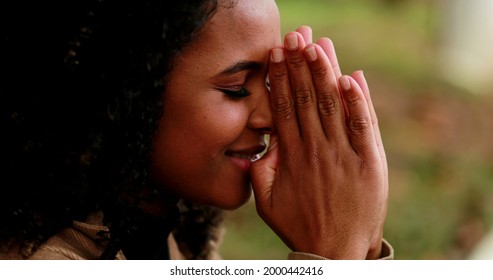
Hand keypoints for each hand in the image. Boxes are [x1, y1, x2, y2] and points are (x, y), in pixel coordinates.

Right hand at [251, 27, 387, 258]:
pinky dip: (359, 102)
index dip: (280, 78)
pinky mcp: (369, 163)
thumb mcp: (266, 202)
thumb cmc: (299, 225)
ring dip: (325, 73)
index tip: (277, 53)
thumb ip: (260, 170)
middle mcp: (316, 150)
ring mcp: (344, 154)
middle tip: (295, 37)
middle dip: (300, 65)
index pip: (283, 107)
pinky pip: (364, 127)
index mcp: (291, 156)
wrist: (334, 251)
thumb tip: (262, 142)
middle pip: (305, 99)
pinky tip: (352, 79)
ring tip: (318, 46)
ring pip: (332, 106)